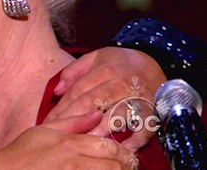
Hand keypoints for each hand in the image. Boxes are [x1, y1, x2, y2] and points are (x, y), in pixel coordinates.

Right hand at [0, 111, 136, 169]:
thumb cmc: (23, 150)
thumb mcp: (46, 129)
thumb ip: (73, 121)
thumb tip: (97, 112)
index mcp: (70, 143)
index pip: (108, 146)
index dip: (123, 152)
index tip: (128, 154)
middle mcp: (74, 161)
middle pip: (113, 165)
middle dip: (125, 166)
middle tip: (129, 166)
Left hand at [44, 47, 165, 150]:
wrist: (157, 62)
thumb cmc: (121, 63)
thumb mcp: (96, 57)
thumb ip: (74, 72)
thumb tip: (56, 90)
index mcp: (103, 70)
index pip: (78, 92)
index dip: (62, 108)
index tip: (49, 123)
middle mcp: (119, 83)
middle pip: (93, 104)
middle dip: (75, 120)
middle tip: (61, 136)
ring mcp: (137, 98)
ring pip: (116, 115)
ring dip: (101, 130)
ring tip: (85, 142)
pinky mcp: (153, 111)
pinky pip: (144, 127)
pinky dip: (134, 139)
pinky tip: (121, 149)